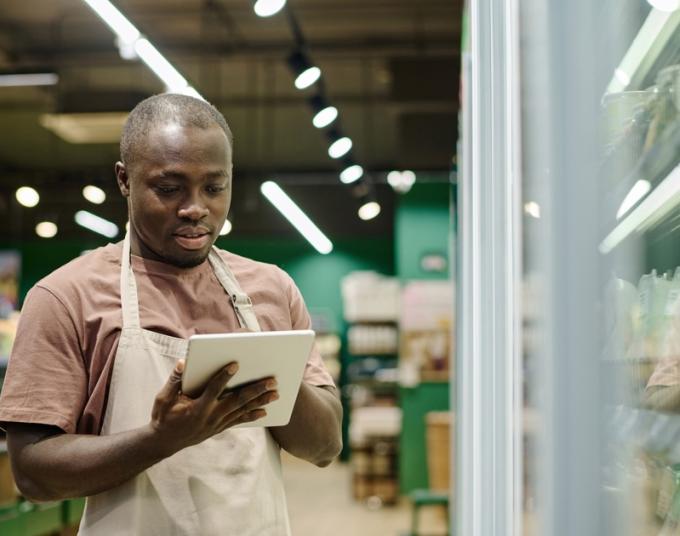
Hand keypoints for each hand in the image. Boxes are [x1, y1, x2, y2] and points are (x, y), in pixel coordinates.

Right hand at [149, 360, 278, 453]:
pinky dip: (252, 415)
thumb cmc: (163, 417)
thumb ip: (175, 381)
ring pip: (242, 410)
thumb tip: (183, 363)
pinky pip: (238, 421)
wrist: (164, 442)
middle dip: (256, 389)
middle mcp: (210, 417)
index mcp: (197, 408)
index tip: (236, 364)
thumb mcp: (163, 399)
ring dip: (260, 401)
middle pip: (237, 400)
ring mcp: (216, 424)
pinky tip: (264, 411)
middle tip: (272, 380)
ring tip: (275, 393)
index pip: (214, 389)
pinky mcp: (219, 428)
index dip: (224, 376)